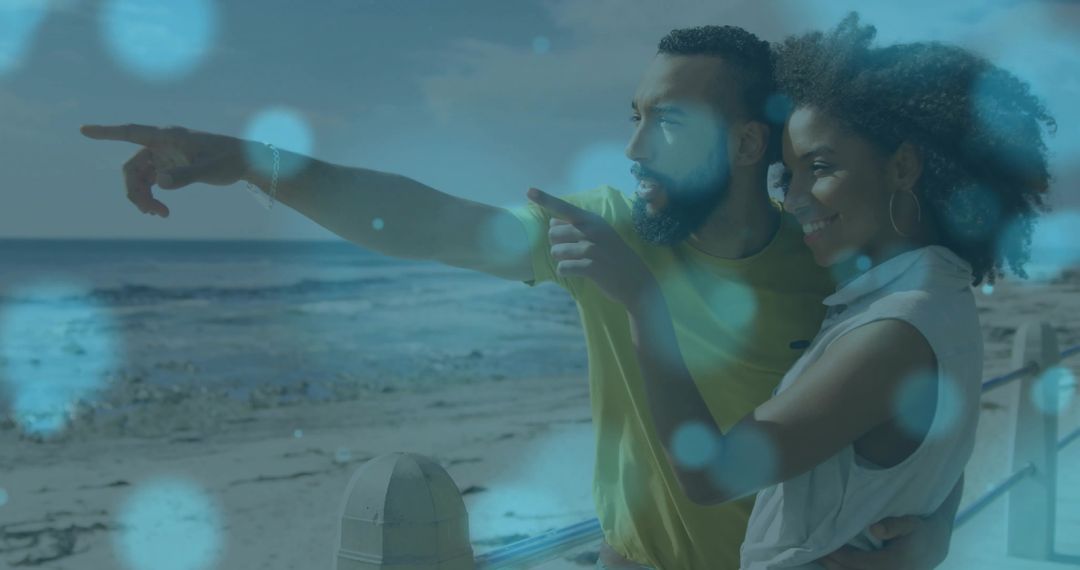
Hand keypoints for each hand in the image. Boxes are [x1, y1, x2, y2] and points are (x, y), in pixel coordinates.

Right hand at [80, 123, 251, 217]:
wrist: (243, 162)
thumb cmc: (229, 160)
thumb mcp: (210, 169)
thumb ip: (186, 175)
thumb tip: (160, 183)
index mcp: (167, 136)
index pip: (131, 132)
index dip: (107, 132)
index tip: (84, 130)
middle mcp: (161, 144)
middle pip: (132, 168)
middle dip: (136, 192)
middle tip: (152, 213)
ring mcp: (164, 157)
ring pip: (139, 178)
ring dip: (144, 198)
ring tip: (161, 215)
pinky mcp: (169, 167)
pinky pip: (150, 183)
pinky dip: (151, 197)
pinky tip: (162, 211)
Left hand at [526, 187, 654, 306]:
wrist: (637, 281)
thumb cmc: (614, 256)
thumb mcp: (600, 234)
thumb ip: (578, 226)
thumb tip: (552, 222)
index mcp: (593, 220)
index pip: (564, 207)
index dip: (545, 199)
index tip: (529, 191)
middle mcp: (592, 231)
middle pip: (553, 233)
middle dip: (557, 244)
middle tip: (574, 252)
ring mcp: (593, 249)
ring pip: (556, 251)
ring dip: (561, 259)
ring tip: (577, 262)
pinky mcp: (592, 267)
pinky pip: (563, 268)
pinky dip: (566, 272)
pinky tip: (578, 272)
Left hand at [819, 516, 944, 569]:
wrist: (935, 546)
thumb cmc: (920, 531)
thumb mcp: (911, 523)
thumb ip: (895, 525)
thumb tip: (874, 528)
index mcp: (894, 563)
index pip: (859, 563)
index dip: (839, 557)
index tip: (824, 547)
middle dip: (832, 565)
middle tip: (814, 553)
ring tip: (820, 559)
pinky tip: (834, 565)